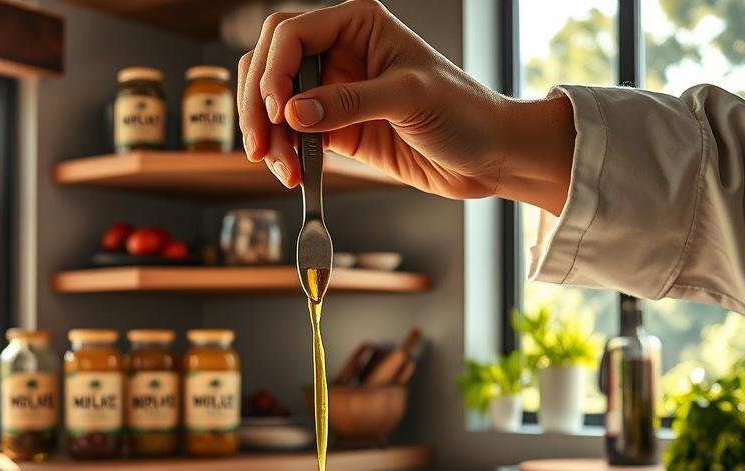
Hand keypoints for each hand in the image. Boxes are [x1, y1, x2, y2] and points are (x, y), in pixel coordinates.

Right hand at [237, 0, 574, 212]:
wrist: (486, 156)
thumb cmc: (464, 111)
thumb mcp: (409, 98)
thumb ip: (350, 102)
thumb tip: (294, 113)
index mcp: (357, 23)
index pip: (291, 33)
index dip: (275, 71)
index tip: (279, 112)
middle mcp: (339, 51)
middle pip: (270, 65)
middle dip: (258, 106)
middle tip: (260, 145)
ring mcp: (333, 91)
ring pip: (274, 103)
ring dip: (268, 136)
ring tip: (280, 169)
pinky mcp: (335, 129)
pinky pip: (293, 136)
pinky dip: (284, 154)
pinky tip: (290, 174)